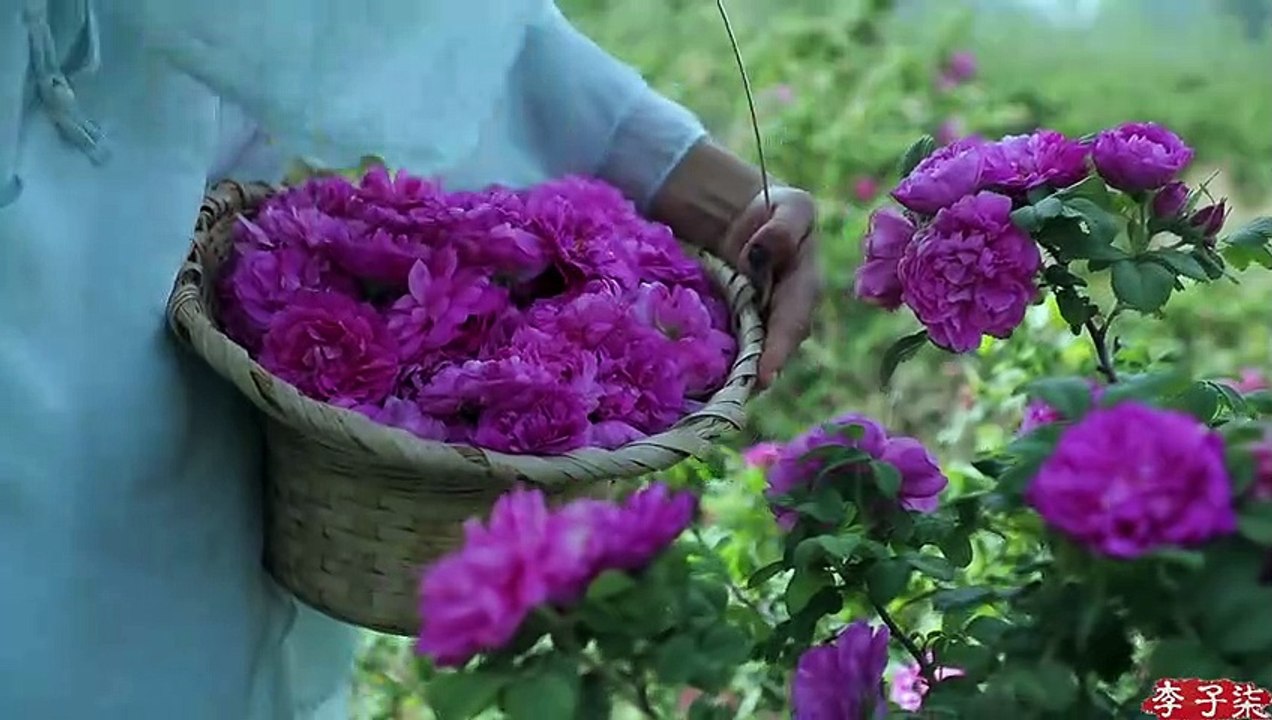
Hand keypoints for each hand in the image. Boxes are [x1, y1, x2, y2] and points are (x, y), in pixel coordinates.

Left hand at [722, 186, 821, 389]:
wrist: (755, 217)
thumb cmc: (780, 212)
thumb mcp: (792, 206)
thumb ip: (784, 228)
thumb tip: (763, 252)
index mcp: (806, 287)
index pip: (793, 323)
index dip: (779, 351)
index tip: (763, 375)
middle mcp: (790, 315)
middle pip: (774, 351)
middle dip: (755, 374)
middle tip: (733, 397)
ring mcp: (768, 324)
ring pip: (755, 356)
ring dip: (739, 377)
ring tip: (717, 399)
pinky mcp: (747, 328)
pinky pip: (737, 349)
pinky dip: (724, 364)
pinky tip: (703, 382)